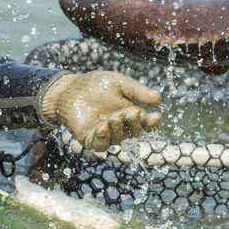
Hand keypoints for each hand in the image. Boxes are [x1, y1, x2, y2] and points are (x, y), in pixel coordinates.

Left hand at [40, 71, 161, 152]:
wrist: (70, 88)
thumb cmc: (95, 84)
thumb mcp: (119, 83)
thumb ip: (137, 91)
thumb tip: (159, 98)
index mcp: (129, 113)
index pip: (145, 122)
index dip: (152, 122)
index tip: (156, 116)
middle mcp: (119, 126)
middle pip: (134, 132)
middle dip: (134, 124)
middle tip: (131, 112)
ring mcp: (105, 133)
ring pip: (118, 139)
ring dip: (118, 129)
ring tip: (114, 117)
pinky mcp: (90, 138)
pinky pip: (100, 145)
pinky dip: (103, 138)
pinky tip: (102, 127)